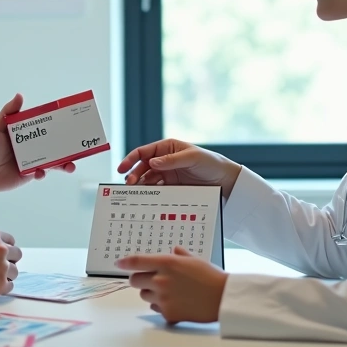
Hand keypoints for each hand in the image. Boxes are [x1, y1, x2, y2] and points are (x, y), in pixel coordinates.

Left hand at [0, 93, 75, 195]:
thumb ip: (8, 112)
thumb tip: (20, 95)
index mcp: (25, 132)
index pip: (44, 125)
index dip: (58, 123)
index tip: (70, 120)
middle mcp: (31, 145)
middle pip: (54, 143)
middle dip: (68, 144)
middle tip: (78, 144)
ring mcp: (32, 160)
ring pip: (53, 160)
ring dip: (64, 162)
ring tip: (70, 165)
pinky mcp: (30, 174)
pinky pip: (43, 172)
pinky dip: (45, 172)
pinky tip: (40, 172)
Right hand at [0, 228, 21, 304]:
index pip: (10, 240)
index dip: (5, 249)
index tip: (1, 256)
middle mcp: (0, 249)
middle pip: (16, 255)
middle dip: (8, 261)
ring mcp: (1, 268)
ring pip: (14, 272)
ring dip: (5, 275)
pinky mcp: (0, 285)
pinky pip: (10, 286)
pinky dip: (1, 287)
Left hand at [116, 247, 227, 323]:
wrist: (223, 298)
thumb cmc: (211, 277)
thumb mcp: (194, 260)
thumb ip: (179, 255)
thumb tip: (174, 251)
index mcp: (167, 262)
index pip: (137, 261)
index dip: (124, 262)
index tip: (118, 263)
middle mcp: (161, 279)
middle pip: (135, 280)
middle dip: (140, 279)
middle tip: (151, 279)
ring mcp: (163, 297)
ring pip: (144, 295)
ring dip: (151, 292)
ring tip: (169, 291)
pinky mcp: (168, 313)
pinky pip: (155, 308)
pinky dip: (161, 306)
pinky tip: (175, 302)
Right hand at [117, 138, 241, 198]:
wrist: (225, 180)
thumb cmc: (210, 162)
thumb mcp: (192, 158)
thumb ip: (171, 160)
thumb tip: (152, 162)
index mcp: (167, 148)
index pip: (144, 152)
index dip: (131, 159)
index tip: (122, 168)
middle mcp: (164, 160)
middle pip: (143, 167)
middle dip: (134, 174)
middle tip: (130, 184)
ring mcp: (167, 174)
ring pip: (148, 179)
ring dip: (140, 185)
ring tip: (136, 192)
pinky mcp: (172, 186)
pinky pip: (157, 190)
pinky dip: (150, 194)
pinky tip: (146, 198)